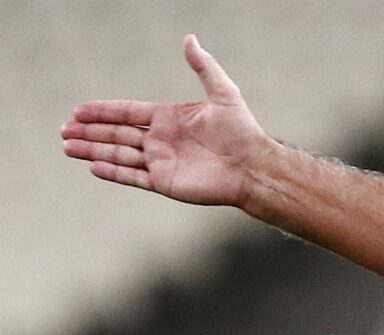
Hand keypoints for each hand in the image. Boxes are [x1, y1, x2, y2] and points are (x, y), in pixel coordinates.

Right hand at [61, 35, 270, 206]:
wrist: (254, 167)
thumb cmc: (243, 131)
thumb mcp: (224, 93)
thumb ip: (204, 67)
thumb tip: (189, 39)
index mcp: (168, 118)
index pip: (127, 113)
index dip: (103, 112)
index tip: (79, 110)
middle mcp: (161, 140)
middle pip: (117, 134)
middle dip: (90, 132)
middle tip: (64, 129)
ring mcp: (161, 162)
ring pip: (119, 155)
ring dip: (93, 151)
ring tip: (67, 147)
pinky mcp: (165, 182)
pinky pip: (133, 177)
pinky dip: (114, 171)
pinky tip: (93, 166)